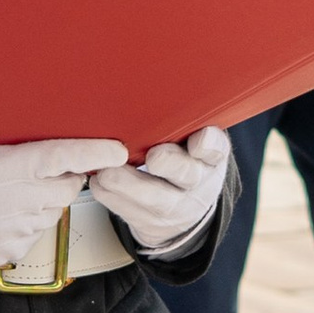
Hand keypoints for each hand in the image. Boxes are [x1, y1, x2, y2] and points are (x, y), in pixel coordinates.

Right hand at [0, 134, 122, 278]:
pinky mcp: (9, 251)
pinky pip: (34, 234)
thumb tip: (55, 148)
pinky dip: (25, 224)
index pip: (63, 156)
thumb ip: (17, 151)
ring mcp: (14, 229)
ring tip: (5, 196)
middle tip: (36, 172)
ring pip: (51, 211)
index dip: (94, 152)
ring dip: (41, 202)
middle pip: (66, 187)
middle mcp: (15, 199)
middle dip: (60, 179)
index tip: (117, 151)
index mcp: (6, 165)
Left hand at [85, 125, 231, 252]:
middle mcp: (196, 183)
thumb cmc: (182, 163)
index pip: (215, 149)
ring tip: (107, 170)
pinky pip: (126, 209)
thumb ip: (184, 125)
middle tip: (152, 156)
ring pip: (153, 198)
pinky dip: (109, 193)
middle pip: (187, 174)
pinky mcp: (147, 220)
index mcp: (210, 157)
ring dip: (127, 183)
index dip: (208, 144)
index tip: (198, 139)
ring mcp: (173, 206)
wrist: (181, 212)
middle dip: (169, 163)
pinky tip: (98, 180)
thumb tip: (154, 92)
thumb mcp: (193, 144)